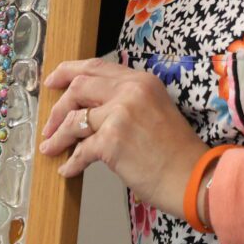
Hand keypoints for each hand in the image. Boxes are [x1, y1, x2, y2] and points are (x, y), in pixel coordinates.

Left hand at [38, 58, 206, 217]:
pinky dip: (71, 162)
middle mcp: (131, 91)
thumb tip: (88, 110)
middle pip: (79, 88)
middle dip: (58, 108)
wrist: (194, 176)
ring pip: (74, 120)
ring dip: (58, 136)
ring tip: (51, 148)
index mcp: (141, 81)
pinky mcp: (113, 141)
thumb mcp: (154, 110)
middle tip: (49, 125)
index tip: (52, 81)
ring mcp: (121, 114)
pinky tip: (67, 170)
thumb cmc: (176, 151)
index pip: (96, 67)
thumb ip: (126, 101)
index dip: (68, 72)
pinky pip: (80, 149)